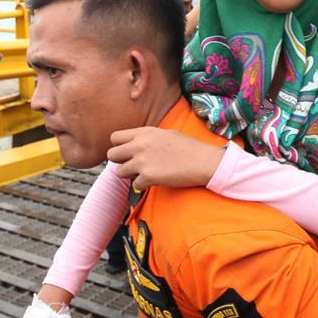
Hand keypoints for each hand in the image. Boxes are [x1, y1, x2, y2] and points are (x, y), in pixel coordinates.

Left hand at [108, 127, 225, 189]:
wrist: (205, 161)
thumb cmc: (190, 148)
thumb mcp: (167, 133)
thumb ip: (148, 138)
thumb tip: (135, 144)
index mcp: (145, 132)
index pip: (115, 137)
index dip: (119, 146)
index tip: (128, 152)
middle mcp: (140, 145)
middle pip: (112, 155)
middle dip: (120, 162)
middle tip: (133, 165)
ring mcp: (143, 161)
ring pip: (119, 172)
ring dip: (130, 175)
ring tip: (145, 174)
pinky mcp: (149, 176)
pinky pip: (135, 184)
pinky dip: (143, 185)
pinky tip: (156, 181)